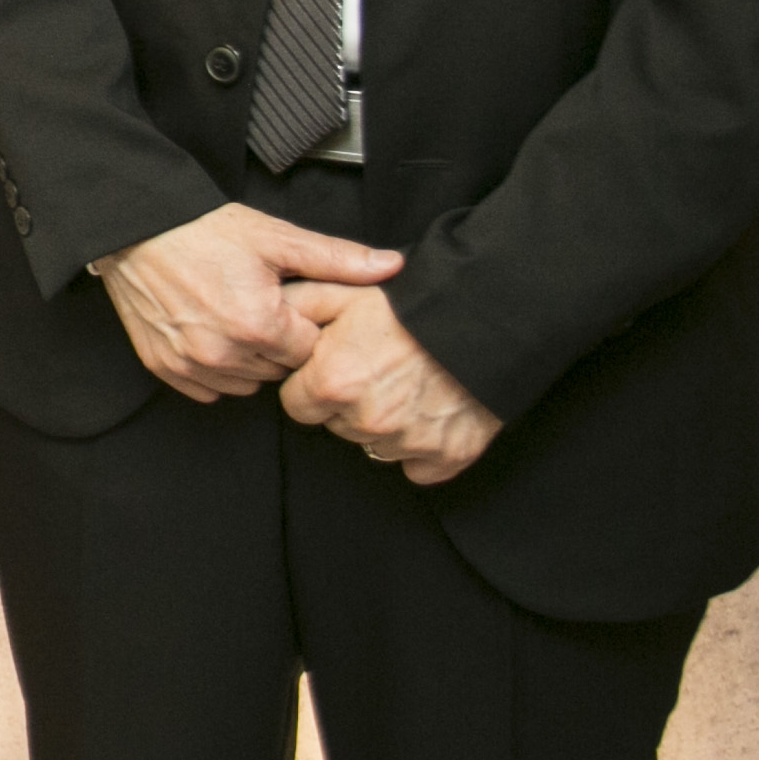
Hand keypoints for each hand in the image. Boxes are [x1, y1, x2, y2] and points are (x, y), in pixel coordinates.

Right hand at [89, 203, 402, 403]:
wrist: (134, 228)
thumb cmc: (202, 230)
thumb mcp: (275, 237)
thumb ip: (337, 258)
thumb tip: (392, 265)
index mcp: (260, 325)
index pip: (311, 351)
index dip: (304, 324)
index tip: (287, 301)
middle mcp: (224, 354)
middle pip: (279, 369)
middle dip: (277, 343)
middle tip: (259, 304)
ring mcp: (191, 364)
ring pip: (246, 383)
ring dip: (248, 359)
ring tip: (234, 316)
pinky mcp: (164, 366)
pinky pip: (209, 388)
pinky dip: (215, 368)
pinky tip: (211, 332)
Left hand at [280, 284, 503, 482]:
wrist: (487, 321)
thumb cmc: (411, 306)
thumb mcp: (344, 293)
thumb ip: (299, 308)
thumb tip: (271, 319)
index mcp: (333, 382)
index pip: (297, 404)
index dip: (314, 383)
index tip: (335, 365)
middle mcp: (366, 420)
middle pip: (336, 425)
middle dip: (348, 402)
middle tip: (377, 368)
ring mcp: (408, 442)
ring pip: (375, 444)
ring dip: (384, 422)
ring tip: (407, 383)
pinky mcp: (446, 457)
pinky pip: (417, 466)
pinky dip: (421, 446)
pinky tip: (429, 411)